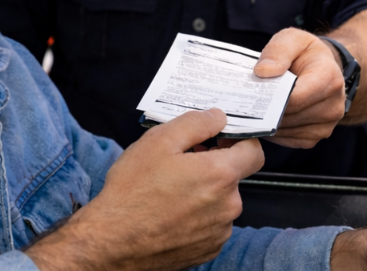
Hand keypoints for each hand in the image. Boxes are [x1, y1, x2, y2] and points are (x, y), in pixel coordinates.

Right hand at [26, 109, 263, 270]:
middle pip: (233, 177)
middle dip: (213, 167)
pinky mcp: (208, 250)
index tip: (219, 140)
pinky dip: (198, 217)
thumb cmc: (133, 191)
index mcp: (221, 175)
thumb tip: (218, 117)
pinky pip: (212, 225)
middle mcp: (228, 205)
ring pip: (221, 202)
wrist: (112, 242)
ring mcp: (219, 231)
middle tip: (180, 165)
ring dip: (205, 194)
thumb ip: (196, 123)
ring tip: (170, 192)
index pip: (254, 152)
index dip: (239, 141)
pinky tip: (171, 213)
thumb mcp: (158, 141)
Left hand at [254, 28, 345, 147]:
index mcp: (329, 77)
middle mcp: (333, 104)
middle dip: (266, 109)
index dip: (271, 96)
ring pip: (286, 130)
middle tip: (248, 101)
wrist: (322, 69)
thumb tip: (263, 72)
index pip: (296, 97)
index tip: (253, 91)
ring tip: (257, 107)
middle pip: (290, 115)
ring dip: (268, 121)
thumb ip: (278, 51)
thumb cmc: (305, 53)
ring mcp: (327, 124)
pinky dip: (275, 131)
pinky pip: (288, 139)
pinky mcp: (316, 136)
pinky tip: (269, 116)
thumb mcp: (292, 39)